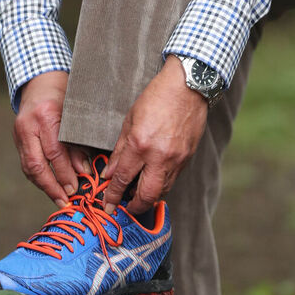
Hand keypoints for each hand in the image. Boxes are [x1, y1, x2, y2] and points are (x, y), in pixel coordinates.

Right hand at [13, 70, 90, 205]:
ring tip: (58, 199)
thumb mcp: (75, 115)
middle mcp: (28, 125)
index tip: (75, 189)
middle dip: (51, 187)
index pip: (54, 152)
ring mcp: (19, 132)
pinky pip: (27, 163)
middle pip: (37, 164)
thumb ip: (78, 144)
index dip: (65, 174)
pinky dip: (38, 177)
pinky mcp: (17, 138)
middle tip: (65, 200)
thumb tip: (84, 172)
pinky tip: (49, 186)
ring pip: (29, 167)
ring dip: (44, 186)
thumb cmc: (64, 95)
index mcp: (46, 116)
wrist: (40, 81)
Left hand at [102, 56, 207, 215]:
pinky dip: (161, 184)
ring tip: (138, 193)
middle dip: (134, 206)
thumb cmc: (157, 97)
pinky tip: (153, 179)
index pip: (122, 179)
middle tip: (125, 207)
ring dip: (149, 196)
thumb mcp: (130, 120)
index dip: (113, 195)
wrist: (188, 87)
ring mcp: (176, 159)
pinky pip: (173, 179)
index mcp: (140, 144)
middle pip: (146, 195)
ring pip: (162, 191)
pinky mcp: (188, 158)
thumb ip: (120, 150)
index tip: (107, 205)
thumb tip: (109, 172)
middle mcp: (159, 156)